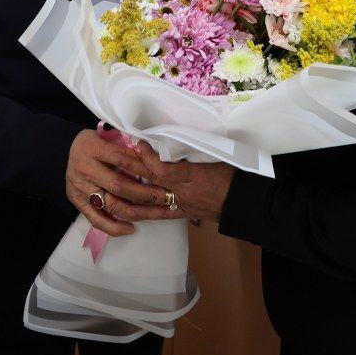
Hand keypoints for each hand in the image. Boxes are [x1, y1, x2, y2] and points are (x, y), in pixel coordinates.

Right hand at [64, 129, 167, 237]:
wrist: (69, 149)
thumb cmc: (94, 142)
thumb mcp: (108, 136)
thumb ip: (125, 148)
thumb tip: (152, 160)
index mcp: (92, 148)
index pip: (122, 159)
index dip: (143, 167)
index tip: (161, 175)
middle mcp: (84, 169)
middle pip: (118, 184)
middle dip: (144, 193)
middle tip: (164, 196)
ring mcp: (80, 187)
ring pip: (111, 204)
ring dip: (135, 211)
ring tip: (154, 213)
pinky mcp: (77, 202)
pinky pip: (96, 219)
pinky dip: (114, 227)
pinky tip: (130, 228)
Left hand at [111, 147, 236, 224]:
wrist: (243, 202)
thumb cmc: (232, 175)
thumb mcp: (216, 157)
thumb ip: (193, 151)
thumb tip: (172, 139)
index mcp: (195, 175)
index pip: (165, 169)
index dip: (149, 157)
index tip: (139, 143)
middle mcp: (185, 192)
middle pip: (153, 183)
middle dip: (132, 170)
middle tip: (116, 157)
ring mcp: (182, 205)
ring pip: (150, 201)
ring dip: (130, 192)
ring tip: (112, 182)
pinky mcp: (181, 214)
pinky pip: (157, 215)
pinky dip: (140, 212)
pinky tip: (125, 208)